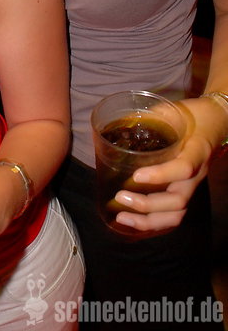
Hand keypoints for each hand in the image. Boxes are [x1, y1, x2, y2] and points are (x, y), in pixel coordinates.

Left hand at [111, 98, 218, 231]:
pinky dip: (154, 223)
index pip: (183, 168)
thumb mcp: (172, 111)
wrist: (215, 122)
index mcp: (196, 150)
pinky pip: (174, 214)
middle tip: (120, 196)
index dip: (160, 175)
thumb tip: (116, 122)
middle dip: (147, 204)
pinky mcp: (186, 191)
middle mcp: (196, 173)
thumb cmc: (192, 115)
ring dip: (149, 221)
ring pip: (177, 213)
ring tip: (122, 217)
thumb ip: (148, 117)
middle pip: (177, 200)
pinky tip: (133, 222)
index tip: (136, 175)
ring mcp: (192, 185)